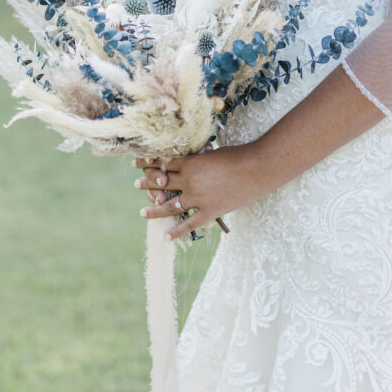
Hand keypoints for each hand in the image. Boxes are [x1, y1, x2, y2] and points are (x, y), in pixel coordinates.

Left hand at [132, 143, 263, 240]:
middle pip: (162, 182)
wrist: (255, 168)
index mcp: (190, 163)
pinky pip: (189, 224)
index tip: (138, 162)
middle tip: (136, 183)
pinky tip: (165, 236)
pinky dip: (176, 232)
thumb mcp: (213, 154)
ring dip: (154, 209)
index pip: (164, 163)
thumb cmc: (237, 156)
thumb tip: (190, 164)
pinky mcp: (209, 212)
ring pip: (169, 206)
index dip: (151, 162)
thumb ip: (199, 161)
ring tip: (142, 212)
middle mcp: (189, 181)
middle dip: (147, 182)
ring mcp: (198, 198)